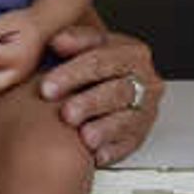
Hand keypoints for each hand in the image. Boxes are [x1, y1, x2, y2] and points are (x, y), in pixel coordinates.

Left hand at [34, 23, 161, 169]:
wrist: (100, 88)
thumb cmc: (87, 69)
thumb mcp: (80, 48)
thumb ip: (71, 40)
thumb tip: (58, 40)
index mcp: (131, 52)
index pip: (103, 59)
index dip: (74, 73)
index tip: (48, 87)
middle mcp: (144, 79)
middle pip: (118, 90)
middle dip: (91, 102)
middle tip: (67, 113)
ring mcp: (145, 108)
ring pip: (128, 118)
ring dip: (105, 128)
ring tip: (84, 136)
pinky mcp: (141, 134)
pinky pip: (131, 144)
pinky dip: (114, 150)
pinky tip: (97, 154)